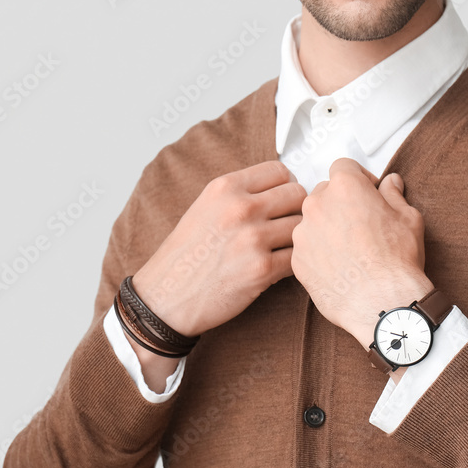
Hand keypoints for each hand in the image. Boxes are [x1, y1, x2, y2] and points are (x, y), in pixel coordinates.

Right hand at [132, 161, 305, 336]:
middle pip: (296, 194)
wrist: (166, 297)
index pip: (278, 170)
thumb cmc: (185, 255)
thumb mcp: (205, 208)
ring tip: (281, 247)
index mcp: (225, 188)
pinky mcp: (262, 270)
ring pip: (301, 226)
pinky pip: (297, 257)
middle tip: (285, 223)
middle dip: (295, 209)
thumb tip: (279, 186)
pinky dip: (293, 263)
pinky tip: (278, 266)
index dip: (286, 183)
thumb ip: (240, 194)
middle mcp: (240, 209)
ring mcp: (253, 239)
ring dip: (296, 237)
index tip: (282, 197)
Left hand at [290, 158, 433, 348]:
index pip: (343, 166)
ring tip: (350, 250)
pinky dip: (318, 253)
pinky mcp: (297, 260)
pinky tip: (340, 267)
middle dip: (341, 203)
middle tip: (360, 224)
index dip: (358, 178)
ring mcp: (303, 233)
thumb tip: (391, 183)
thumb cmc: (396, 261)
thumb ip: (394, 195)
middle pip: (324, 193)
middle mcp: (318, 205)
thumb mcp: (408, 218)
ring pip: (312, 222)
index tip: (367, 192)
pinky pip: (306, 248)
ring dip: (327, 229)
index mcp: (345, 187)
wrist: (381, 303)